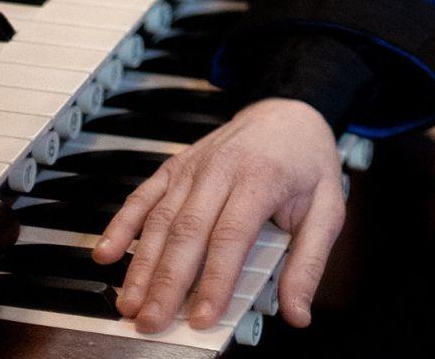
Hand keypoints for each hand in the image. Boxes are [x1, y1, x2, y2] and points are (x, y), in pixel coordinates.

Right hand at [92, 97, 346, 334]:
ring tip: (129, 304)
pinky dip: (122, 223)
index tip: (203, 318)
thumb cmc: (307, 162)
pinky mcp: (177, 165)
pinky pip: (145, 194)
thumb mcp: (329, 206)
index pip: (232, 234)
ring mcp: (196, 164)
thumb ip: (311, 261)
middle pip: (189, 229)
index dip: (215, 279)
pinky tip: (105, 252)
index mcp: (263, 176)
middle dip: (167, 281)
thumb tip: (297, 313)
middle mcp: (223, 167)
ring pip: (162, 217)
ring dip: (141, 263)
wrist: (290, 111)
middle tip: (152, 323)